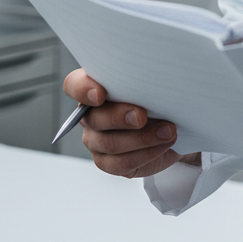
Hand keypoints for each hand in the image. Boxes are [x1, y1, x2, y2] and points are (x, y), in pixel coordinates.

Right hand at [63, 68, 199, 177]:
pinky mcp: (108, 162)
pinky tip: (163, 144)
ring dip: (143, 138)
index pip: (73, 85)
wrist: (169, 124)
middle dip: (120, 117)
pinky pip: (122, 163)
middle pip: (94, 118)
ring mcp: (96, 140)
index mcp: (94, 87)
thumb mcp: (149, 82)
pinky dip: (146, 154)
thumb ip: (141, 79)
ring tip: (168, 131)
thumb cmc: (155, 96)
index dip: (82, 89)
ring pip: (110, 143)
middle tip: (142, 116)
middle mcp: (90, 114)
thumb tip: (152, 77)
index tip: (100, 94)